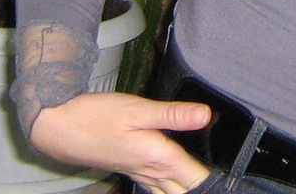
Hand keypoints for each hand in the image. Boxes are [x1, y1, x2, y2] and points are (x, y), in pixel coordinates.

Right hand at [28, 91, 212, 193]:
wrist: (60, 128)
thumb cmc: (97, 117)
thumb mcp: (138, 110)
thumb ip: (173, 114)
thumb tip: (205, 115)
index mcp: (158, 157)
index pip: (196, 178)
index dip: (216, 182)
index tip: (235, 185)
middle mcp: (151, 171)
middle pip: (184, 191)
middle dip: (202, 190)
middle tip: (226, 189)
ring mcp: (139, 173)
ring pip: (170, 192)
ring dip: (187, 191)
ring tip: (206, 189)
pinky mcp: (130, 169)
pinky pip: (156, 188)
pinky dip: (171, 189)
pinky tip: (174, 185)